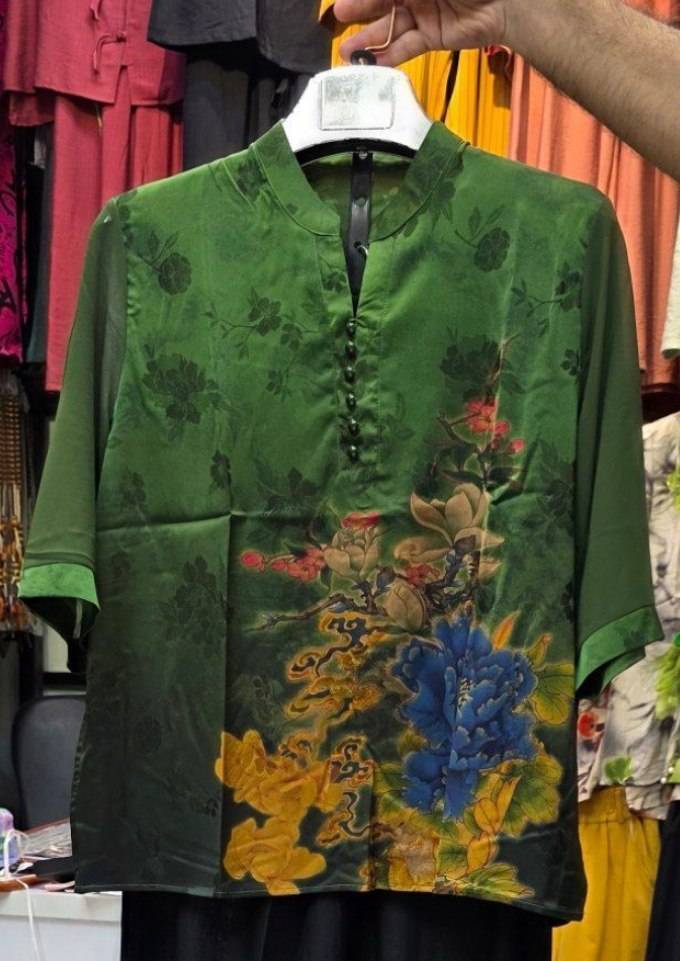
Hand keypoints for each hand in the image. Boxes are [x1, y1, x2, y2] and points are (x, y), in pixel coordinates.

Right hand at [334, 0, 509, 64]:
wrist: (506, 1)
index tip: (343, 2)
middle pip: (381, 3)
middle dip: (359, 11)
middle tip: (338, 18)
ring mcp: (422, 15)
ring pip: (390, 28)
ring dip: (368, 41)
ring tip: (346, 54)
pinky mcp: (432, 37)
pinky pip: (406, 47)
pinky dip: (389, 57)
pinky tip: (371, 65)